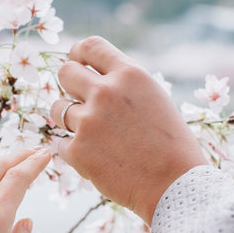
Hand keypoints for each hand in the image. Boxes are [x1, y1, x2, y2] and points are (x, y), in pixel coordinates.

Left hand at [50, 36, 205, 223]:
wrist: (176, 186)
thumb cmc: (171, 145)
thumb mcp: (154, 98)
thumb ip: (123, 83)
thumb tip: (92, 75)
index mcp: (129, 74)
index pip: (89, 46)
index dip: (78, 54)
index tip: (77, 64)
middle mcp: (106, 92)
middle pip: (65, 72)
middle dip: (68, 85)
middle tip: (79, 101)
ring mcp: (88, 121)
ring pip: (57, 109)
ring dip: (69, 119)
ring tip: (93, 135)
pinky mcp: (78, 151)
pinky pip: (61, 143)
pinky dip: (75, 152)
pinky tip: (98, 159)